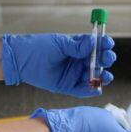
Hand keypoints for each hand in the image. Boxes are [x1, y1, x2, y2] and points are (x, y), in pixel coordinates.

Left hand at [1, 33, 116, 96]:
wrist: (21, 60)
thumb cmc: (38, 47)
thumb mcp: (60, 44)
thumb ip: (77, 46)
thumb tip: (94, 41)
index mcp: (78, 47)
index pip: (96, 46)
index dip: (104, 45)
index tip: (108, 43)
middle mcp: (78, 60)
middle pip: (98, 62)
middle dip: (105, 60)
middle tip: (107, 58)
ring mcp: (74, 73)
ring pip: (93, 76)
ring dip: (102, 76)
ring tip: (105, 75)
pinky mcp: (68, 86)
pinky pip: (82, 90)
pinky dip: (91, 90)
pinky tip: (97, 88)